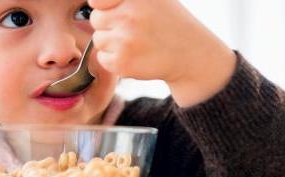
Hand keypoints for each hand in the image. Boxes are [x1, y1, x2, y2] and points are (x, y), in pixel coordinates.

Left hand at [89, 0, 236, 106]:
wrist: (190, 54)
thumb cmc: (169, 22)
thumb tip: (94, 0)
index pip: (96, 0)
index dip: (104, 6)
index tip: (117, 12)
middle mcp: (130, 15)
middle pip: (96, 19)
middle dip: (109, 25)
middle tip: (132, 30)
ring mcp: (125, 40)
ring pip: (99, 39)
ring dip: (112, 43)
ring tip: (135, 43)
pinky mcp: (123, 62)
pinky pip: (102, 58)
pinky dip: (114, 60)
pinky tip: (134, 56)